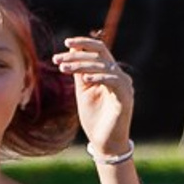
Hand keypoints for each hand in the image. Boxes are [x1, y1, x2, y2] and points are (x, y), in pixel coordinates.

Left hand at [56, 36, 132, 152]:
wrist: (104, 141)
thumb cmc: (94, 116)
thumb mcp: (82, 89)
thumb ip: (80, 71)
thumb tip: (72, 51)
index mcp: (109, 73)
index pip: (100, 49)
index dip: (84, 43)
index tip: (66, 42)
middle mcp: (119, 77)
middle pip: (100, 55)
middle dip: (76, 55)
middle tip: (57, 60)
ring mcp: (125, 87)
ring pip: (104, 66)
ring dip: (81, 65)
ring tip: (63, 69)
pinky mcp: (126, 98)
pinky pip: (114, 81)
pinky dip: (99, 77)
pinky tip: (84, 79)